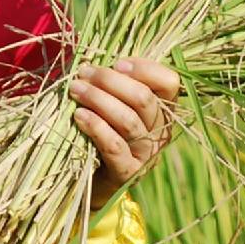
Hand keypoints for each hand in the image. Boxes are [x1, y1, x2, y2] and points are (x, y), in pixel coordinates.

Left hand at [69, 58, 180, 208]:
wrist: (98, 181)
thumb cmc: (106, 132)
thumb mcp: (117, 106)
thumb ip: (116, 86)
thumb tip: (93, 62)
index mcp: (164, 109)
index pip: (169, 83)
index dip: (144, 69)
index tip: (117, 64)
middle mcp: (161, 130)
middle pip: (143, 99)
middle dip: (110, 81)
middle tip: (84, 73)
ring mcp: (147, 153)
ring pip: (128, 120)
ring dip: (98, 100)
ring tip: (76, 90)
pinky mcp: (129, 172)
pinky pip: (114, 145)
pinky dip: (96, 127)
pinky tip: (79, 115)